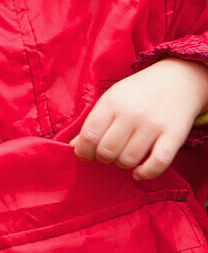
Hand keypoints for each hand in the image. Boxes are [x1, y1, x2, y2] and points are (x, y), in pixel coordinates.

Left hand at [70, 58, 207, 179]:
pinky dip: (146, 173)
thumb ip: (93, 122)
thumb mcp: (111, 99)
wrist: (178, 79)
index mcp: (112, 103)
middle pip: (107, 151)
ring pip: (128, 160)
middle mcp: (131, 114)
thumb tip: (74, 146)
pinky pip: (158, 163)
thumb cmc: (137, 93)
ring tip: (125, 155)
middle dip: (103, 158)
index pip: (88, 136)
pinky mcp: (175, 135)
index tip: (86, 154)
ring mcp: (153, 125)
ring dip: (123, 164)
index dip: (83, 151)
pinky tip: (139, 172)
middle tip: (109, 152)